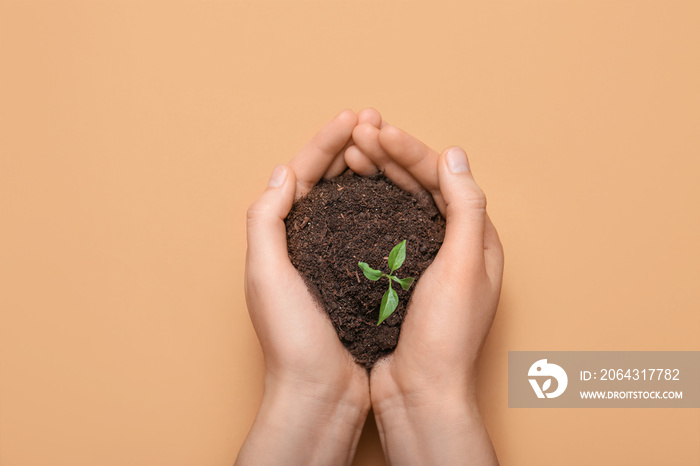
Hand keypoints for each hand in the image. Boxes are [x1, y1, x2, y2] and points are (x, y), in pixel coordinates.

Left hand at [237, 110, 371, 465]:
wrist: (321, 391)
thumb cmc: (291, 338)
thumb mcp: (266, 274)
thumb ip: (266, 221)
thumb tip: (283, 171)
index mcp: (279, 237)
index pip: (303, 175)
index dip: (325, 142)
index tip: (351, 117)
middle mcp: (304, 242)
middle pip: (327, 181)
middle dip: (347, 146)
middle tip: (373, 119)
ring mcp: (333, 257)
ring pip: (349, 200)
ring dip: (365, 169)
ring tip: (386, 143)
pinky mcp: (357, 274)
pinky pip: (369, 227)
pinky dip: (380, 203)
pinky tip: (397, 190)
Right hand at [347, 109, 503, 464]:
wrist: (420, 391)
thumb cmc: (445, 335)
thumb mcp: (462, 266)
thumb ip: (464, 208)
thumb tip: (455, 154)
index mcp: (476, 238)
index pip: (443, 178)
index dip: (409, 151)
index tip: (375, 132)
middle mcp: (452, 244)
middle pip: (421, 185)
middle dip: (389, 156)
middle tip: (356, 134)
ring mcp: (424, 258)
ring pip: (400, 203)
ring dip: (377, 175)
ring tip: (348, 154)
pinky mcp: (399, 275)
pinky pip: (384, 227)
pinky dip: (367, 206)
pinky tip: (348, 194)